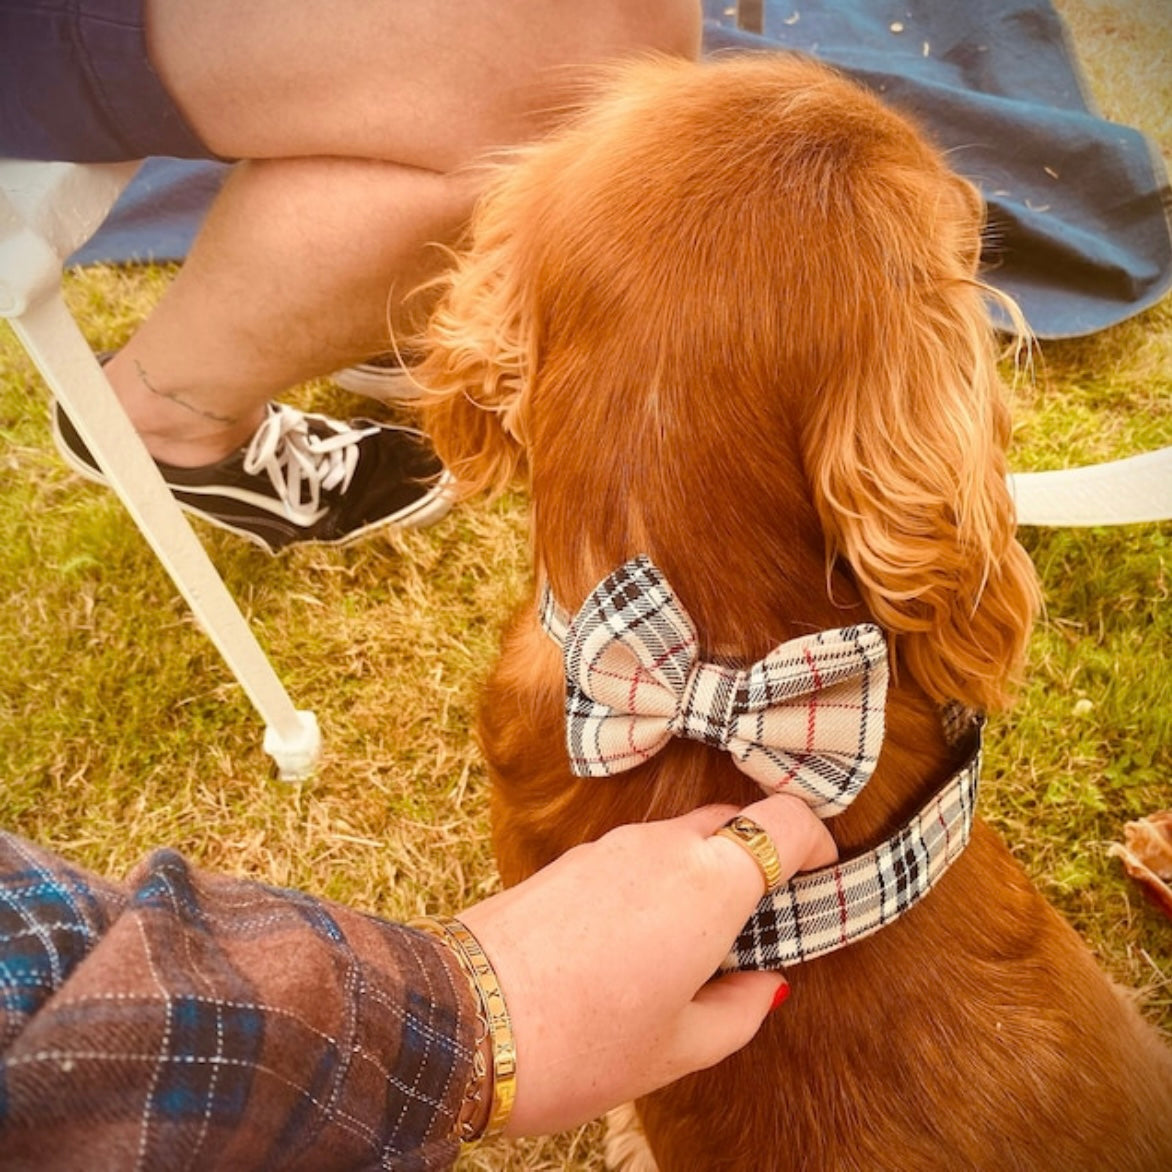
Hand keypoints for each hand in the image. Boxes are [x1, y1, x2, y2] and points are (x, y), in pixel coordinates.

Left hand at [458, 794, 836, 1136]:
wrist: (464, 1021)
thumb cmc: (581, 1043)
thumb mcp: (679, 1047)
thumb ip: (741, 1009)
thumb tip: (769, 985)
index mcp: (708, 884)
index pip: (786, 821)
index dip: (816, 843)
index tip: (818, 878)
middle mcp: (663, 847)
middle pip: (734, 820)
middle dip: (759, 857)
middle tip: (761, 920)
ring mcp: (612, 846)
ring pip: (683, 835)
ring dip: (705, 868)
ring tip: (697, 940)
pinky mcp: (572, 857)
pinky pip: (637, 852)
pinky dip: (659, 877)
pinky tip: (641, 937)